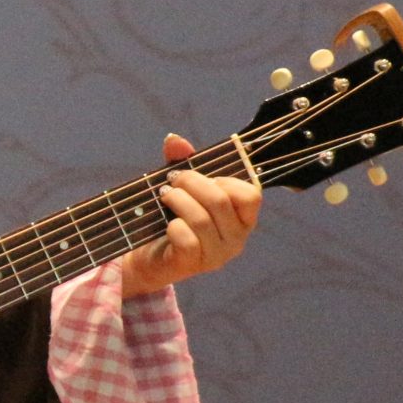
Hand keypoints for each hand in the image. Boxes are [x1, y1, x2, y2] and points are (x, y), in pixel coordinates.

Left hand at [119, 132, 260, 298]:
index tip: (205, 178)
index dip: (226, 180)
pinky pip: (186, 239)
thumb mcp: (182, 189)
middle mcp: (236, 239)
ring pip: (201, 219)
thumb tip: (174, 139)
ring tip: (163, 196)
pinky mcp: (193, 264)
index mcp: (242, 219)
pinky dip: (172, 226)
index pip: (251, 196)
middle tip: (172, 180)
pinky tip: (166, 225)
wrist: (151, 259)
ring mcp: (216, 255)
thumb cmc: (174, 219)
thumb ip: (182, 162)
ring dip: (177, 200)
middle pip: (220, 201)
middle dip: (192, 182)